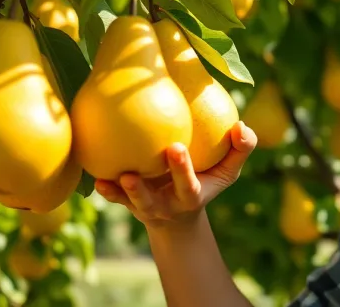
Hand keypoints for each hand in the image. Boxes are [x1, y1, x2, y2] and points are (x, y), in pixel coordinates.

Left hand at [94, 121, 257, 228]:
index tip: (175, 148)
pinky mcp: (128, 203)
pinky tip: (97, 179)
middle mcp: (165, 205)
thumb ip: (240, 149)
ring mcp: (144, 206)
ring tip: (116, 177)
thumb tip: (242, 125)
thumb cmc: (206, 180)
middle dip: (144, 190)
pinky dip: (107, 190)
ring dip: (122, 192)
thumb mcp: (227, 170)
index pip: (187, 185)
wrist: (178, 213)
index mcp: (190, 196)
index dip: (181, 169)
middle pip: (153, 201)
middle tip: (132, 173)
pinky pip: (115, 198)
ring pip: (131, 203)